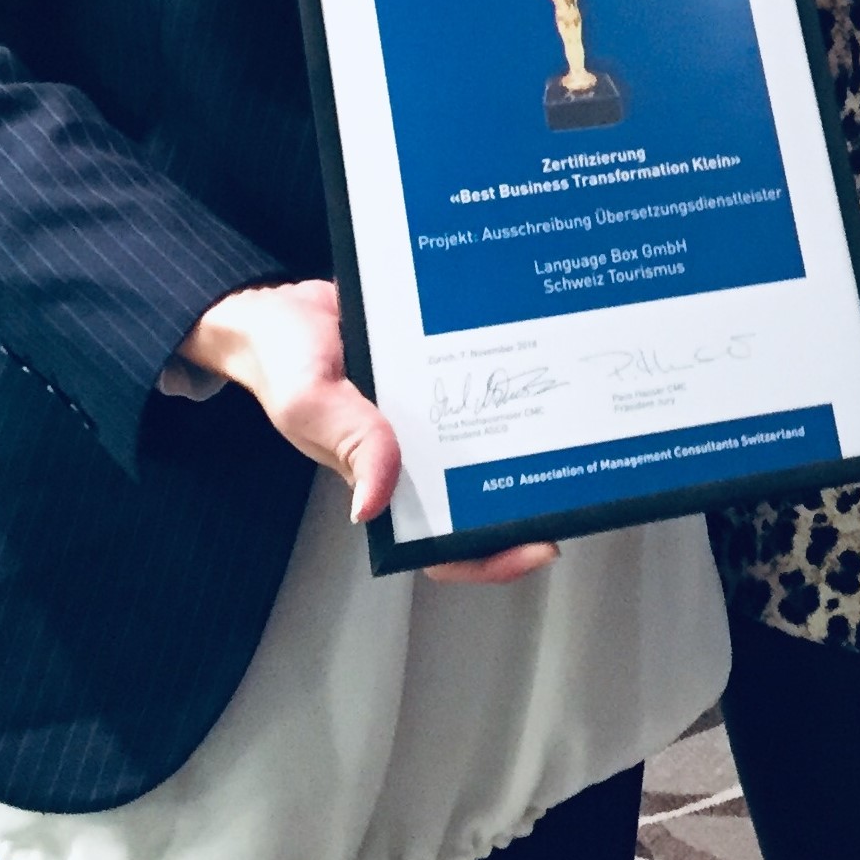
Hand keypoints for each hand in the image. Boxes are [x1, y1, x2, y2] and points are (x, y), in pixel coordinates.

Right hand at [179, 280, 556, 585]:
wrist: (276, 302)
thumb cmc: (284, 362)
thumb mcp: (310, 402)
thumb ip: (350, 443)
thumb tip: (372, 506)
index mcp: (385, 480)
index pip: (441, 542)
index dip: (490, 556)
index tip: (539, 545)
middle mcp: (415, 452)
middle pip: (480, 491)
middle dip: (529, 492)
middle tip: (582, 475)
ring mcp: (429, 412)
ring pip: (488, 435)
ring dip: (529, 431)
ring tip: (577, 417)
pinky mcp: (436, 366)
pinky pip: (478, 380)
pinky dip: (506, 374)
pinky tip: (536, 355)